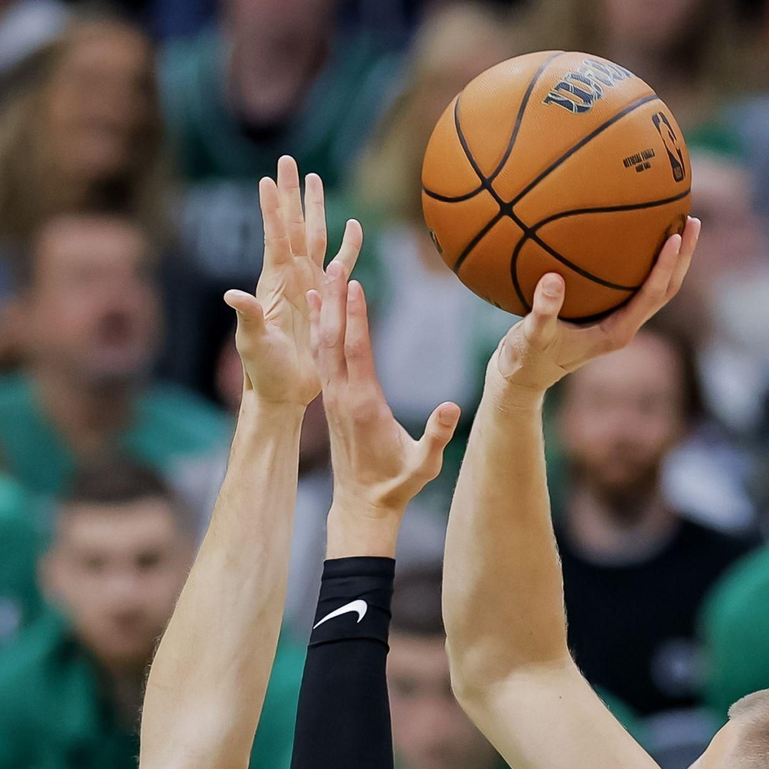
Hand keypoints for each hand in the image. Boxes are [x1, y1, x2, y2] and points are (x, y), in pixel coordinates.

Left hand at [224, 155, 361, 410]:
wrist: (283, 392)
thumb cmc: (264, 372)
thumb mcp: (253, 344)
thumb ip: (248, 318)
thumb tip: (232, 294)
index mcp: (274, 283)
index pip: (275, 238)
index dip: (272, 209)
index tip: (268, 178)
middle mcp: (290, 277)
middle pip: (294, 225)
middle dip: (291, 194)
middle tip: (288, 160)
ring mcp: (307, 285)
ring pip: (316, 237)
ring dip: (315, 208)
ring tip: (314, 178)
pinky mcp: (324, 298)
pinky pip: (339, 264)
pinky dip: (349, 245)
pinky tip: (354, 226)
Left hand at [308, 263, 459, 540]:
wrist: (362, 507)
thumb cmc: (396, 486)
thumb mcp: (423, 465)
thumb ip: (436, 437)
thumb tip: (452, 408)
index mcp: (364, 405)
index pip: (357, 352)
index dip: (355, 317)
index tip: (353, 284)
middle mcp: (342, 396)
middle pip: (335, 339)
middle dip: (334, 300)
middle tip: (333, 262)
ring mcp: (333, 397)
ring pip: (325, 344)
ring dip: (324, 308)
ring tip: (323, 272)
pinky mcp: (331, 400)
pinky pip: (323, 356)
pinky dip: (320, 328)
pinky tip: (316, 307)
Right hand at [489, 219, 701, 397]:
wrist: (523, 377)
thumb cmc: (527, 359)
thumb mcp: (531, 335)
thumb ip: (543, 310)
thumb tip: (553, 279)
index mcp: (615, 333)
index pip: (651, 296)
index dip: (665, 266)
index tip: (675, 236)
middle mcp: (624, 327)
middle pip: (666, 290)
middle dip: (683, 257)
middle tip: (693, 219)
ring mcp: (619, 321)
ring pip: (657, 288)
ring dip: (673, 258)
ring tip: (682, 220)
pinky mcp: (609, 315)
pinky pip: (637, 284)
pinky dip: (647, 260)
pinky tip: (640, 234)